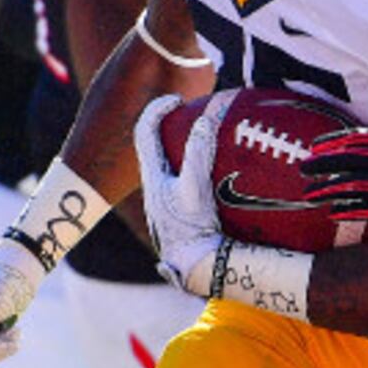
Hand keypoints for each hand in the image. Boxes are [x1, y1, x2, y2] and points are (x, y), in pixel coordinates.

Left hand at [133, 91, 233, 293]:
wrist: (196, 268)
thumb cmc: (193, 230)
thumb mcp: (195, 188)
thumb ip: (199, 152)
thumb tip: (205, 118)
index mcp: (153, 176)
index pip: (145, 131)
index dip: (157, 109)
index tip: (177, 99)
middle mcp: (156, 187)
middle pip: (157, 145)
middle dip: (173, 126)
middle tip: (195, 114)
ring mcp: (168, 202)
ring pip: (172, 164)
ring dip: (186, 149)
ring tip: (210, 139)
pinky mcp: (182, 214)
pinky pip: (187, 181)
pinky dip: (200, 170)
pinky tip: (223, 174)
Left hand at [303, 126, 367, 222]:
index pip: (359, 139)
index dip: (335, 143)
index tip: (316, 146)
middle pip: (350, 161)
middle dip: (324, 165)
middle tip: (303, 169)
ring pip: (356, 186)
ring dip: (330, 189)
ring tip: (309, 194)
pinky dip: (352, 209)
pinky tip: (334, 211)